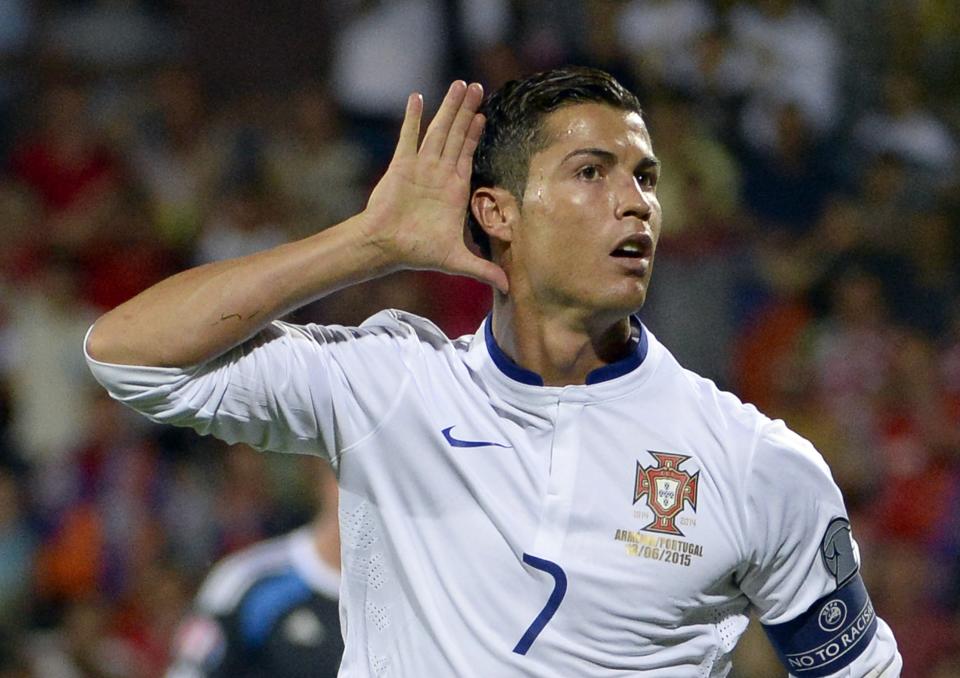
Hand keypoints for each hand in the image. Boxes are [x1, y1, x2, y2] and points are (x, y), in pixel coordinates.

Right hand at [361, 81, 507, 292]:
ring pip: (438, 131)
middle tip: (476, 87)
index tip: (484, 115)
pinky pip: (408, 137)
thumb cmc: (418, 252)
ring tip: (458, 85)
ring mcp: (420, 167)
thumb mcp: (457, 260)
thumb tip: (507, 288)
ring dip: (448, 108)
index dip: (475, 135)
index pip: (468, 155)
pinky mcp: (401, 166)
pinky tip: (418, 97)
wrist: (386, 247)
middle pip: (456, 135)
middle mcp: (438, 173)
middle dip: (466, 111)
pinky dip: (413, 118)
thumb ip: (482, 269)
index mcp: (452, 189)